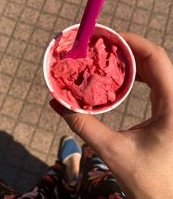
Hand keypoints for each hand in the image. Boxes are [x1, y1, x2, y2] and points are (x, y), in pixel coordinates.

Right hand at [50, 32, 172, 198]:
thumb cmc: (148, 181)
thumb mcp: (112, 151)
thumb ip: (83, 124)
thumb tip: (57, 103)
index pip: (157, 58)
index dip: (133, 42)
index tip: (108, 37)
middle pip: (154, 60)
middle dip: (126, 49)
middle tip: (100, 45)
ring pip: (154, 69)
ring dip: (130, 60)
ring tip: (106, 56)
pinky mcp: (167, 107)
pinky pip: (153, 81)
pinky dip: (134, 73)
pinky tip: (118, 75)